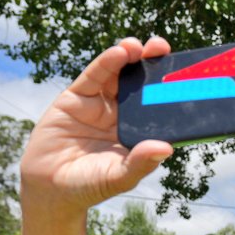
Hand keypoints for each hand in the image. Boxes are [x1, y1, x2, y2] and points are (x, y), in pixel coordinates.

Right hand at [20, 37, 173, 214]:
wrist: (50, 187)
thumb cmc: (90, 184)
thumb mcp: (119, 176)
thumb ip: (140, 163)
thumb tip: (167, 148)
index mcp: (138, 131)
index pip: (158, 105)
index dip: (169, 88)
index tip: (184, 73)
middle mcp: (121, 114)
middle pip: (140, 83)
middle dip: (151, 63)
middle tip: (163, 48)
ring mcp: (99, 104)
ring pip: (118, 74)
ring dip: (130, 56)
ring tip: (139, 47)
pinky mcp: (76, 98)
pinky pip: (94, 76)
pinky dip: (107, 63)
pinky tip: (119, 53)